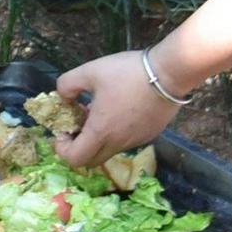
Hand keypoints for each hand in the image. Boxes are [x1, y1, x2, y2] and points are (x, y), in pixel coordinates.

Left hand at [51, 51, 179, 167]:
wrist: (169, 73)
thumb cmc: (127, 73)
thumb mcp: (89, 72)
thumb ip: (67, 85)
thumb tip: (63, 97)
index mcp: (101, 131)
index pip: (75, 159)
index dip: (62, 149)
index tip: (62, 130)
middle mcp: (119, 142)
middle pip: (92, 160)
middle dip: (78, 146)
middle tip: (76, 124)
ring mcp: (137, 140)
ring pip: (109, 150)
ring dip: (97, 139)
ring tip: (96, 112)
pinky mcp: (150, 134)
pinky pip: (125, 141)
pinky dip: (114, 133)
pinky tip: (116, 110)